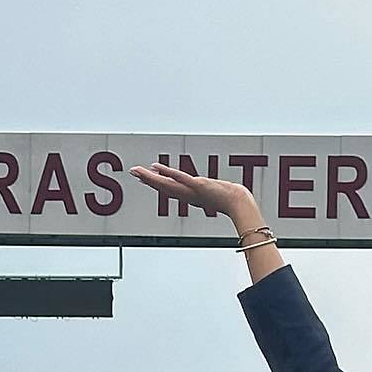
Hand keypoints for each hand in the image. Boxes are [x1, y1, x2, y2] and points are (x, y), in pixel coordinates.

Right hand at [129, 162, 257, 223]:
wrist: (238, 203)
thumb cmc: (230, 199)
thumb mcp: (214, 193)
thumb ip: (208, 190)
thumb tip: (207, 187)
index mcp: (190, 196)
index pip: (169, 188)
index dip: (155, 182)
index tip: (144, 177)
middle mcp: (188, 195)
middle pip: (164, 186)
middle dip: (148, 179)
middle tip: (133, 172)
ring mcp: (192, 190)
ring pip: (168, 183)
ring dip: (151, 177)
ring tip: (138, 171)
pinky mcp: (198, 185)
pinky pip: (180, 178)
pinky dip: (168, 173)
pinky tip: (157, 168)